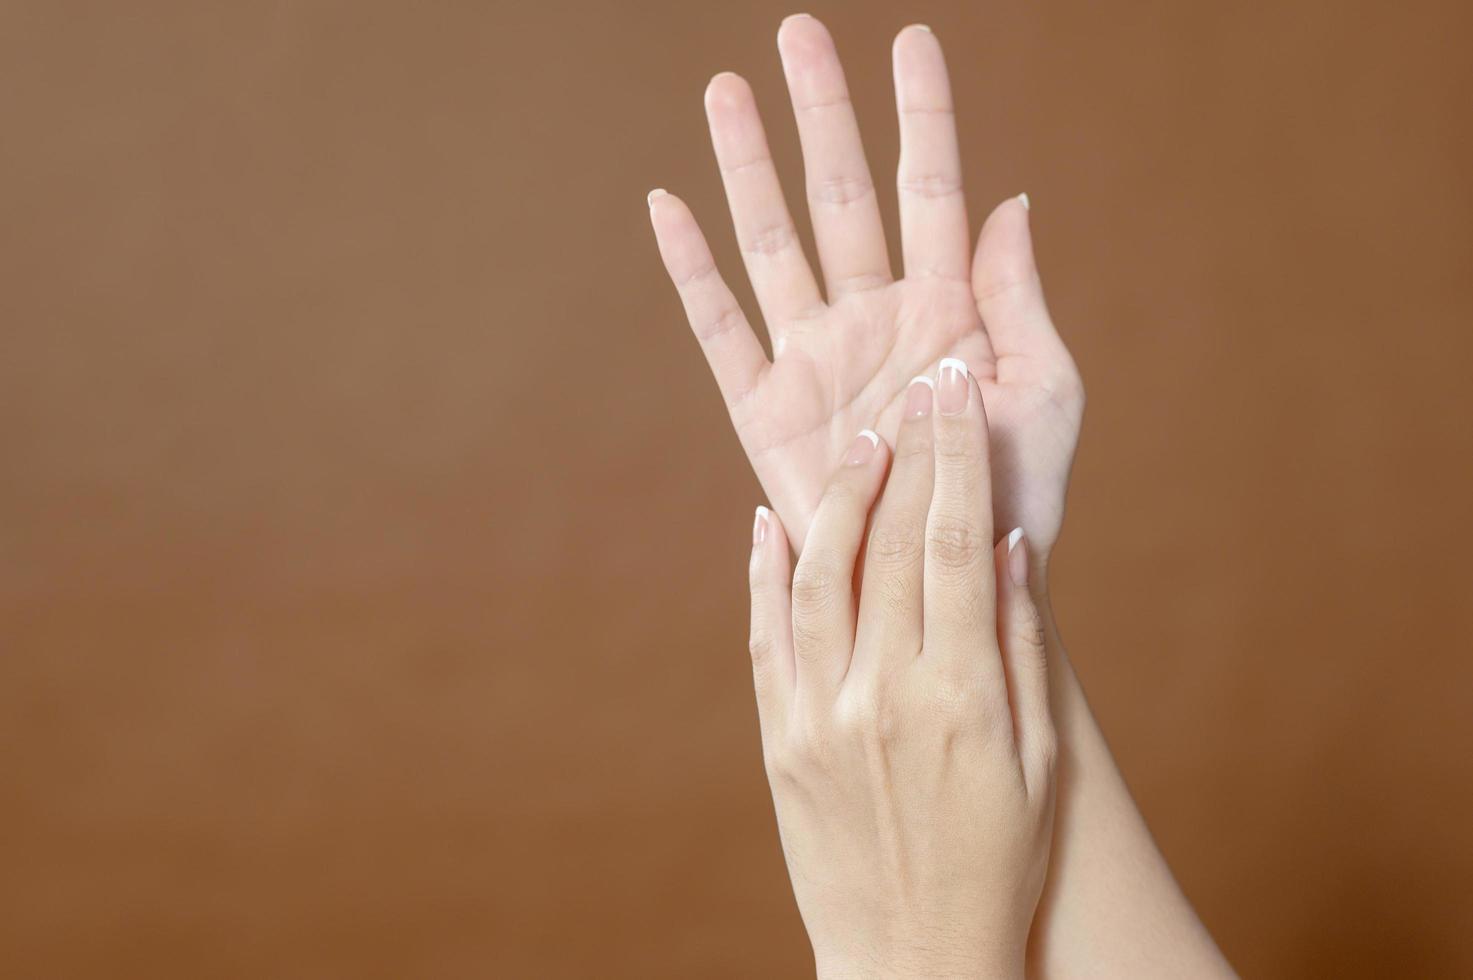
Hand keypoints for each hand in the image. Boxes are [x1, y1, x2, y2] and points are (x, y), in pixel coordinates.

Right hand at [649, 16, 1082, 556]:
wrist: (953, 580)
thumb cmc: (1013, 493)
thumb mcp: (1046, 390)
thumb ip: (1018, 294)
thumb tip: (1010, 197)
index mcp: (947, 304)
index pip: (930, 185)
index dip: (921, 114)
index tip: (910, 39)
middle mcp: (873, 315)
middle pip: (839, 192)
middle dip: (821, 112)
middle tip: (797, 32)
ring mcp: (816, 357)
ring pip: (774, 241)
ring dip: (748, 166)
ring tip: (725, 91)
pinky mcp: (766, 409)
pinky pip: (720, 328)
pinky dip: (693, 271)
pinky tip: (668, 208)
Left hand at [746, 361, 1054, 978]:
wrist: (913, 959)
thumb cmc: (999, 862)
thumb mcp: (1039, 760)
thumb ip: (1022, 646)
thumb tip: (1008, 543)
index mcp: (964, 695)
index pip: (957, 544)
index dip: (958, 457)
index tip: (958, 391)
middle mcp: (884, 694)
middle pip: (892, 544)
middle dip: (910, 452)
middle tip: (920, 385)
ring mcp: (820, 716)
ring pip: (821, 575)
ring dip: (841, 497)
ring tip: (863, 439)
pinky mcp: (778, 740)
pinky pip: (766, 636)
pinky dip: (763, 571)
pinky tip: (772, 519)